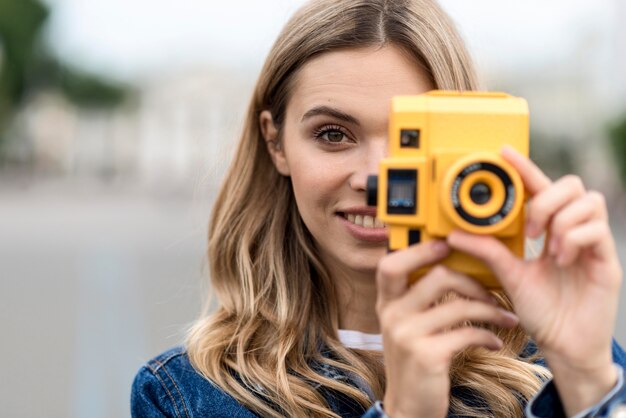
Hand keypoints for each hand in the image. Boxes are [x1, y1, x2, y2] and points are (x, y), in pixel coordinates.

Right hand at [376, 240, 519, 417]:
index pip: (391, 264)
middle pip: (436, 276)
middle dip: (472, 280)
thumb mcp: (406, 326)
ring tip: (505, 318)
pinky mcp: (426, 355)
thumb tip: (448, 268)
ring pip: (458, 304)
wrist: (409, 407)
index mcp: (386, 303)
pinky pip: (467, 333)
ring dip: (490, 310)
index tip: (447, 245)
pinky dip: (488, 336)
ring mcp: (407, 335)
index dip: (419, 250)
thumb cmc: (415, 362)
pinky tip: (495, 342)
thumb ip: (417, 299)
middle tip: (491, 291)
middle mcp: (392, 315)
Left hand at [447, 146, 622, 414]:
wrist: (564, 345)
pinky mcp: (607, 260)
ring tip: (548, 250)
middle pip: (571, 185)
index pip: (539, 188)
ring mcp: (592, 243)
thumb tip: (455, 233)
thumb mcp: (509, 276)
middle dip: (546, 200)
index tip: (503, 152)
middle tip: (530, 230)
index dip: (525, 168)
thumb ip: (488, 252)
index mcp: (549, 230)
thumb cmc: (542, 311)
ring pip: (588, 202)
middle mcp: (572, 230)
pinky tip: (562, 260)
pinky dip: (574, 239)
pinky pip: (597, 229)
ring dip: (561, 221)